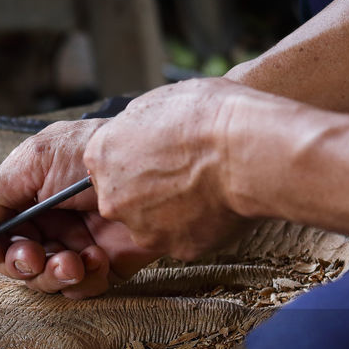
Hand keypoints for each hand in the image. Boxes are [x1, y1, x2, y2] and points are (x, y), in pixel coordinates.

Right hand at [0, 120, 159, 298]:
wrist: (147, 167)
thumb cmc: (90, 155)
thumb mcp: (31, 162)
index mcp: (30, 197)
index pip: (0, 233)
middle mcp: (53, 222)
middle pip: (21, 262)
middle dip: (24, 263)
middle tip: (35, 257)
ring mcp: (79, 244)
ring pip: (48, 280)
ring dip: (54, 274)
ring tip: (73, 260)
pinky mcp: (107, 264)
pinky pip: (82, 288)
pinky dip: (85, 280)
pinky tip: (96, 258)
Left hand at [83, 77, 250, 261]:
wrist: (246, 150)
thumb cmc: (207, 116)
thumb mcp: (158, 100)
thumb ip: (135, 125)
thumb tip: (136, 132)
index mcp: (102, 156)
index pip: (105, 165)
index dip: (134, 160)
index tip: (157, 156)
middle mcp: (113, 199)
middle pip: (124, 199)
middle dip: (149, 190)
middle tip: (183, 173)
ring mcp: (143, 228)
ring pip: (153, 223)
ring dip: (172, 210)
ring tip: (205, 187)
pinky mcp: (176, 248)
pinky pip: (185, 237)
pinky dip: (199, 225)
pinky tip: (218, 204)